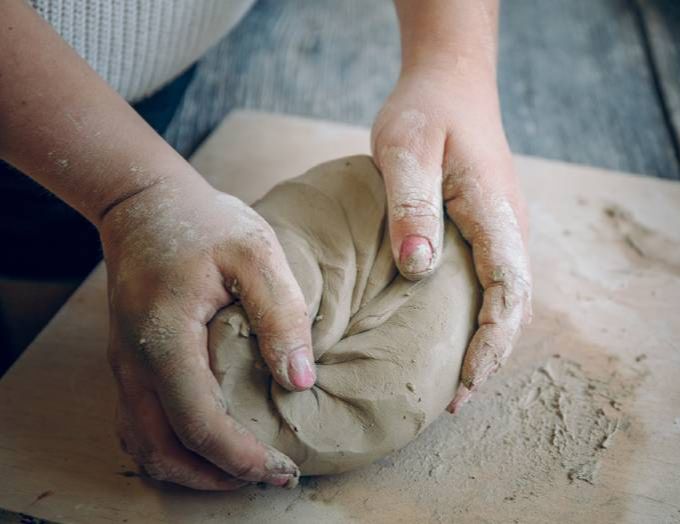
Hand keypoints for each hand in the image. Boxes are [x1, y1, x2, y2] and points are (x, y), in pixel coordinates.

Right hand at [100, 175, 315, 489]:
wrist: (146, 205)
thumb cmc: (206, 224)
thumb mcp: (255, 253)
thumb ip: (280, 314)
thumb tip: (300, 380)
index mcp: (165, 340)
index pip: (199, 424)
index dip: (242, 458)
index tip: (284, 468)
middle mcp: (134, 363)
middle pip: (164, 451)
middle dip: (218, 477)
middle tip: (272, 476)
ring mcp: (125, 366)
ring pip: (145, 446)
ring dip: (192, 470)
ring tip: (243, 470)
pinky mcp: (129, 363)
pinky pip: (139, 425)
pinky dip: (173, 449)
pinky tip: (209, 445)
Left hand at [372, 65, 532, 412]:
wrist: (452, 82)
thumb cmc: (426, 112)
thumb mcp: (404, 149)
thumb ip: (411, 204)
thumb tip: (419, 267)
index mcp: (494, 211)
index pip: (508, 291)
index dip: (491, 343)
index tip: (464, 383)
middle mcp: (511, 226)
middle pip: (516, 306)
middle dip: (491, 356)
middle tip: (454, 400)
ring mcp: (505, 228)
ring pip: (509, 298)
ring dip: (489, 341)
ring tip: (455, 381)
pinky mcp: (491, 228)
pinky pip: (497, 283)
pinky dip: (483, 317)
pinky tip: (453, 335)